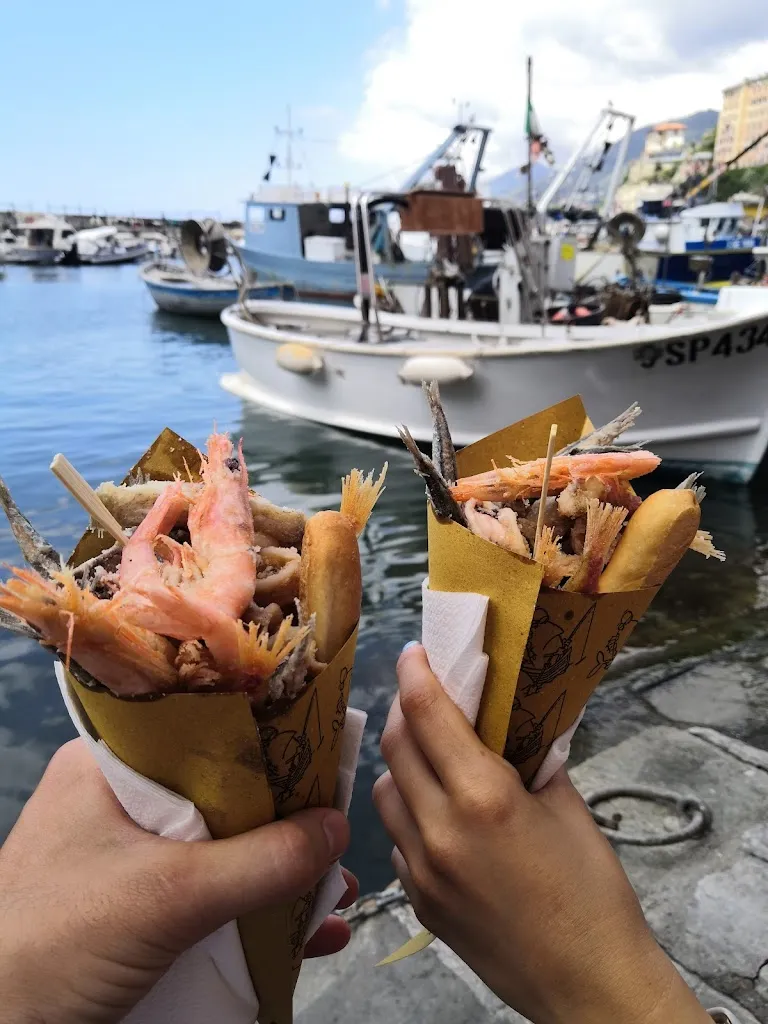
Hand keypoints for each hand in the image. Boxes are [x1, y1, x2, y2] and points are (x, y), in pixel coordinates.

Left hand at [0, 739, 354, 1023]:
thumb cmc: (60, 939)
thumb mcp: (168, 895)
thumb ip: (260, 861)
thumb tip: (339, 826)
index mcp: (109, 765)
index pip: (201, 726)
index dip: (265, 734)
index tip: (325, 747)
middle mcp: (118, 800)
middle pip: (220, 792)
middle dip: (286, 817)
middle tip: (342, 828)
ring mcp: (124, 858)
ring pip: (219, 848)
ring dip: (278, 871)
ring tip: (337, 888)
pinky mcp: (132, 909)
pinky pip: (206, 894)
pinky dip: (253, 910)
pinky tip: (306, 933)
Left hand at [374, 644, 710, 1023]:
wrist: (588, 986)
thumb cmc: (593, 895)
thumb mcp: (570, 809)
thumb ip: (533, 760)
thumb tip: (512, 727)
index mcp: (483, 797)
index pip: (428, 714)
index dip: (415, 673)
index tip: (413, 651)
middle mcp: (441, 829)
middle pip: (395, 747)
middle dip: (402, 711)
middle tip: (421, 697)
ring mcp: (422, 871)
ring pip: (385, 794)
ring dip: (400, 766)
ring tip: (429, 758)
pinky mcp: (419, 903)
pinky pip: (396, 841)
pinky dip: (408, 816)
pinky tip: (438, 818)